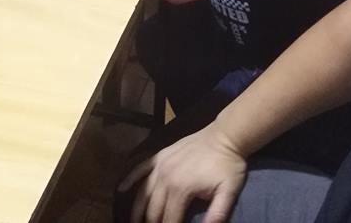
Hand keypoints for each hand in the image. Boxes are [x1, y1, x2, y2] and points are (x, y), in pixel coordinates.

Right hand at [119, 122, 247, 222]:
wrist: (225, 136)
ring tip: (133, 222)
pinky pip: (140, 167)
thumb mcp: (228, 192)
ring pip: (142, 192)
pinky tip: (121, 189)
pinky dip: (129, 178)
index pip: (170, 220)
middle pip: (152, 210)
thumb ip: (217, 214)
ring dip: (136, 210)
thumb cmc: (229, 165)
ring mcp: (160, 165)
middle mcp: (165, 178)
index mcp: (181, 189)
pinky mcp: (159, 155)